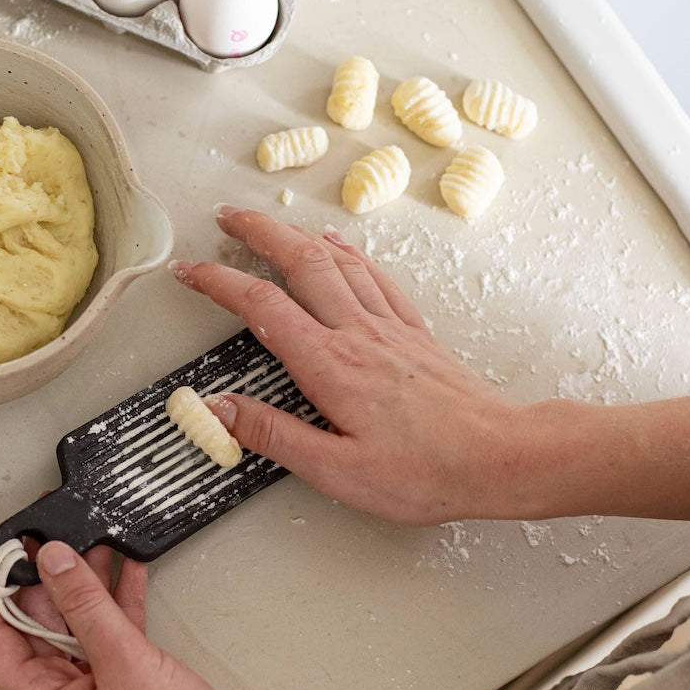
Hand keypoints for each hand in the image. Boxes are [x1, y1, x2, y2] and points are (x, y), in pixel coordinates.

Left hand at [0, 540, 283, 689]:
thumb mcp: (124, 664)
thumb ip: (85, 606)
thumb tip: (52, 561)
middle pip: (31, 628)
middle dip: (40, 579)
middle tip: (49, 533)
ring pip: (73, 627)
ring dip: (82, 586)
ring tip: (90, 539)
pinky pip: (108, 637)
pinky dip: (116, 604)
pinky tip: (128, 571)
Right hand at [172, 207, 529, 525]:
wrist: (500, 457)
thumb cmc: (426, 472)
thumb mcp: (336, 470)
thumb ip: (273, 435)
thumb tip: (219, 410)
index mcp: (330, 365)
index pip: (261, 307)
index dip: (218, 282)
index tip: (189, 271)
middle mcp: (358, 334)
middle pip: (298, 262)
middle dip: (257, 232)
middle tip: (226, 217)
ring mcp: (389, 328)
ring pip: (336, 260)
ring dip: (296, 234)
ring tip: (270, 222)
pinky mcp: (414, 333)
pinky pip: (374, 276)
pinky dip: (348, 253)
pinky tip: (338, 245)